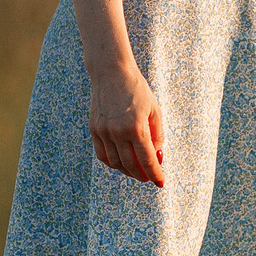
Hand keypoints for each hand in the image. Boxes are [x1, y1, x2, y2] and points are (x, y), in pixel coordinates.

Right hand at [88, 69, 164, 185]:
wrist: (111, 72)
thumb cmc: (137, 90)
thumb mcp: (154, 110)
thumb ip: (157, 135)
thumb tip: (157, 156)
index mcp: (136, 127)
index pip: (147, 160)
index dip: (155, 174)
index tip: (160, 182)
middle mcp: (118, 131)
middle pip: (131, 165)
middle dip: (142, 175)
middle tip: (148, 178)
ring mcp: (103, 131)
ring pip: (115, 163)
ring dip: (126, 171)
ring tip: (135, 171)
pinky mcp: (94, 129)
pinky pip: (102, 154)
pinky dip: (111, 163)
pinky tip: (120, 162)